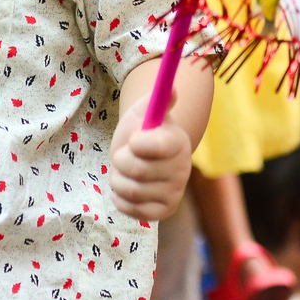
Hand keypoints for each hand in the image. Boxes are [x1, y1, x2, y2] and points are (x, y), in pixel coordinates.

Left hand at [109, 103, 192, 221]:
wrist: (144, 155)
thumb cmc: (142, 130)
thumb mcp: (144, 111)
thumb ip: (156, 99)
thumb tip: (172, 89)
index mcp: (178, 141)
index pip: (157, 146)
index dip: (137, 144)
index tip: (132, 140)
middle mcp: (181, 169)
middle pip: (137, 171)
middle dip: (120, 161)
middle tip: (125, 155)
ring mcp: (174, 191)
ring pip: (131, 191)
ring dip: (118, 179)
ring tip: (125, 171)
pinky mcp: (164, 210)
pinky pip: (133, 210)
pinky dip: (121, 200)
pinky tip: (126, 188)